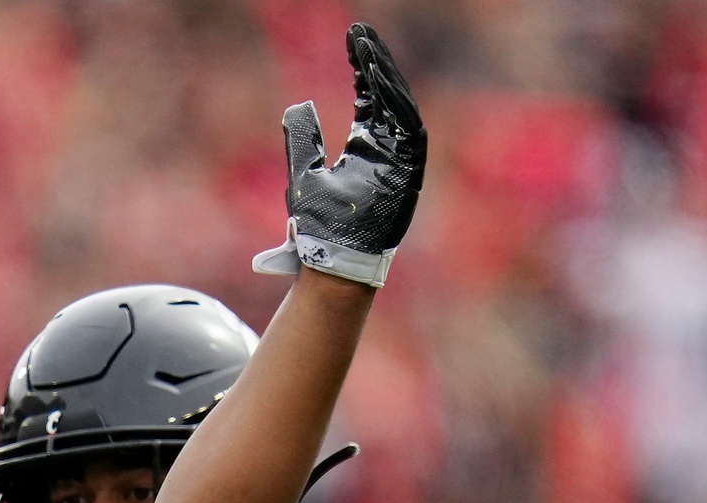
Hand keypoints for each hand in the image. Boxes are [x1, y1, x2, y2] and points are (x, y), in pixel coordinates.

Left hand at [254, 22, 425, 287]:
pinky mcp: (408, 173)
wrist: (330, 262)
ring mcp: (400, 161)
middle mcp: (386, 151)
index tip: (354, 41)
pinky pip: (408, 131)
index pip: (369, 99)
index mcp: (366, 149)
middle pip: (387, 98)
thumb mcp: (304, 174)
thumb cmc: (317, 227)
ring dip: (385, 79)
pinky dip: (397, 106)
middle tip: (361, 35)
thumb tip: (298, 107)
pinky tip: (381, 83)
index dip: (363, 69)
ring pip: (399, 109)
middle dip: (375, 64)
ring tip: (368, 52)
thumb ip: (304, 140)